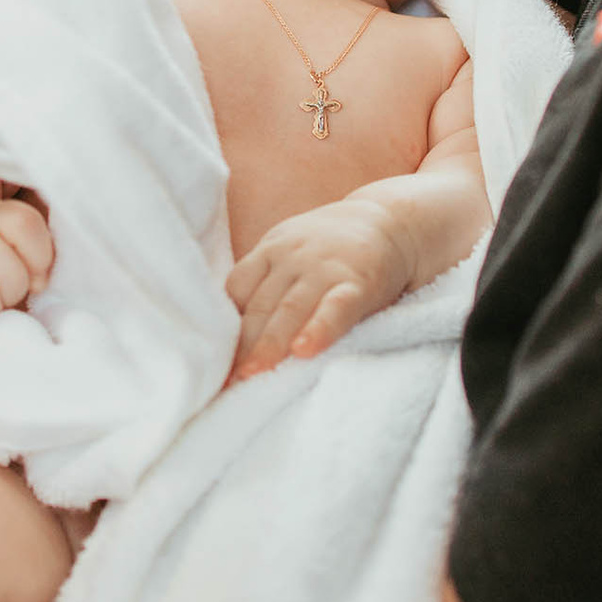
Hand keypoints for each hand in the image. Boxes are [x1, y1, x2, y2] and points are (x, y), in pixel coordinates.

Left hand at [225, 199, 414, 381]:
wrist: (391, 221)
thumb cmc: (330, 249)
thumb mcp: (290, 252)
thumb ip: (265, 282)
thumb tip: (228, 334)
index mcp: (270, 251)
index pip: (236, 290)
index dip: (221, 327)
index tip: (210, 361)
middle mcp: (292, 258)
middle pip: (259, 305)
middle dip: (241, 345)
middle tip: (224, 380)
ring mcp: (325, 269)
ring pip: (290, 309)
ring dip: (270, 344)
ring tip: (254, 373)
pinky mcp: (359, 282)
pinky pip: (335, 308)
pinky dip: (319, 329)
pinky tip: (305, 351)